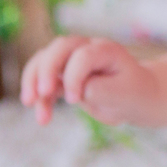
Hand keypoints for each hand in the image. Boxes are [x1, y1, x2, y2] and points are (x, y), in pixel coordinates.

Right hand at [20, 36, 152, 125]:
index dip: (73, 76)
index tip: (74, 100)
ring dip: (33, 81)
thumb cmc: (133, 93)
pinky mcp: (64, 76)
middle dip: (46, 69)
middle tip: (42, 93)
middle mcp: (87, 49)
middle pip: (59, 48)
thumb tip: (71, 90)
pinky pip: (44, 81)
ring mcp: (73, 61)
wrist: (138, 97)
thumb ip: (97, 89)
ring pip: (44, 61)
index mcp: (105, 49)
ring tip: (29, 104)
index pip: (82, 55)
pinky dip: (39, 98)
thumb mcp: (122, 94)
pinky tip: (42, 118)